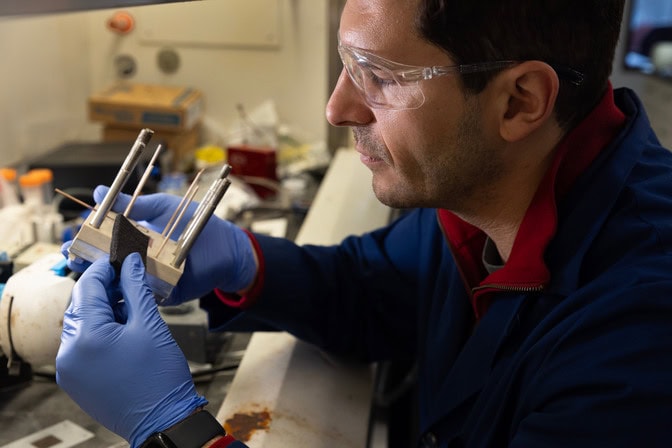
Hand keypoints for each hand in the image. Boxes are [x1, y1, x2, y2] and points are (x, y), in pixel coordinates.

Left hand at [56, 254, 207, 447]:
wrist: (164, 420)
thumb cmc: (160, 377)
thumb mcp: (150, 325)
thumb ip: (135, 289)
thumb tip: (131, 263)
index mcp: (85, 337)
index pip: (88, 288)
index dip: (106, 269)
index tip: (121, 258)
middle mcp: (68, 353)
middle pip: (81, 305)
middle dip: (104, 289)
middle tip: (129, 279)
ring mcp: (70, 369)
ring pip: (80, 324)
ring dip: (101, 309)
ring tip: (130, 305)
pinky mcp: (76, 380)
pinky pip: (81, 344)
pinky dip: (98, 331)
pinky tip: (121, 327)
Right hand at [64, 185, 257, 304]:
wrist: (227, 245)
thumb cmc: (195, 223)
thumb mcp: (162, 207)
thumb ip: (133, 204)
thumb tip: (101, 191)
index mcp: (133, 240)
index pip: (102, 242)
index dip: (86, 242)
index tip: (74, 238)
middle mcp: (138, 261)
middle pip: (105, 266)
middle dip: (87, 262)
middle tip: (76, 257)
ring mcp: (150, 279)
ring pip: (121, 284)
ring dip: (106, 279)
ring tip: (95, 271)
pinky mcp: (164, 294)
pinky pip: (144, 296)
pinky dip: (133, 292)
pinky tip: (123, 286)